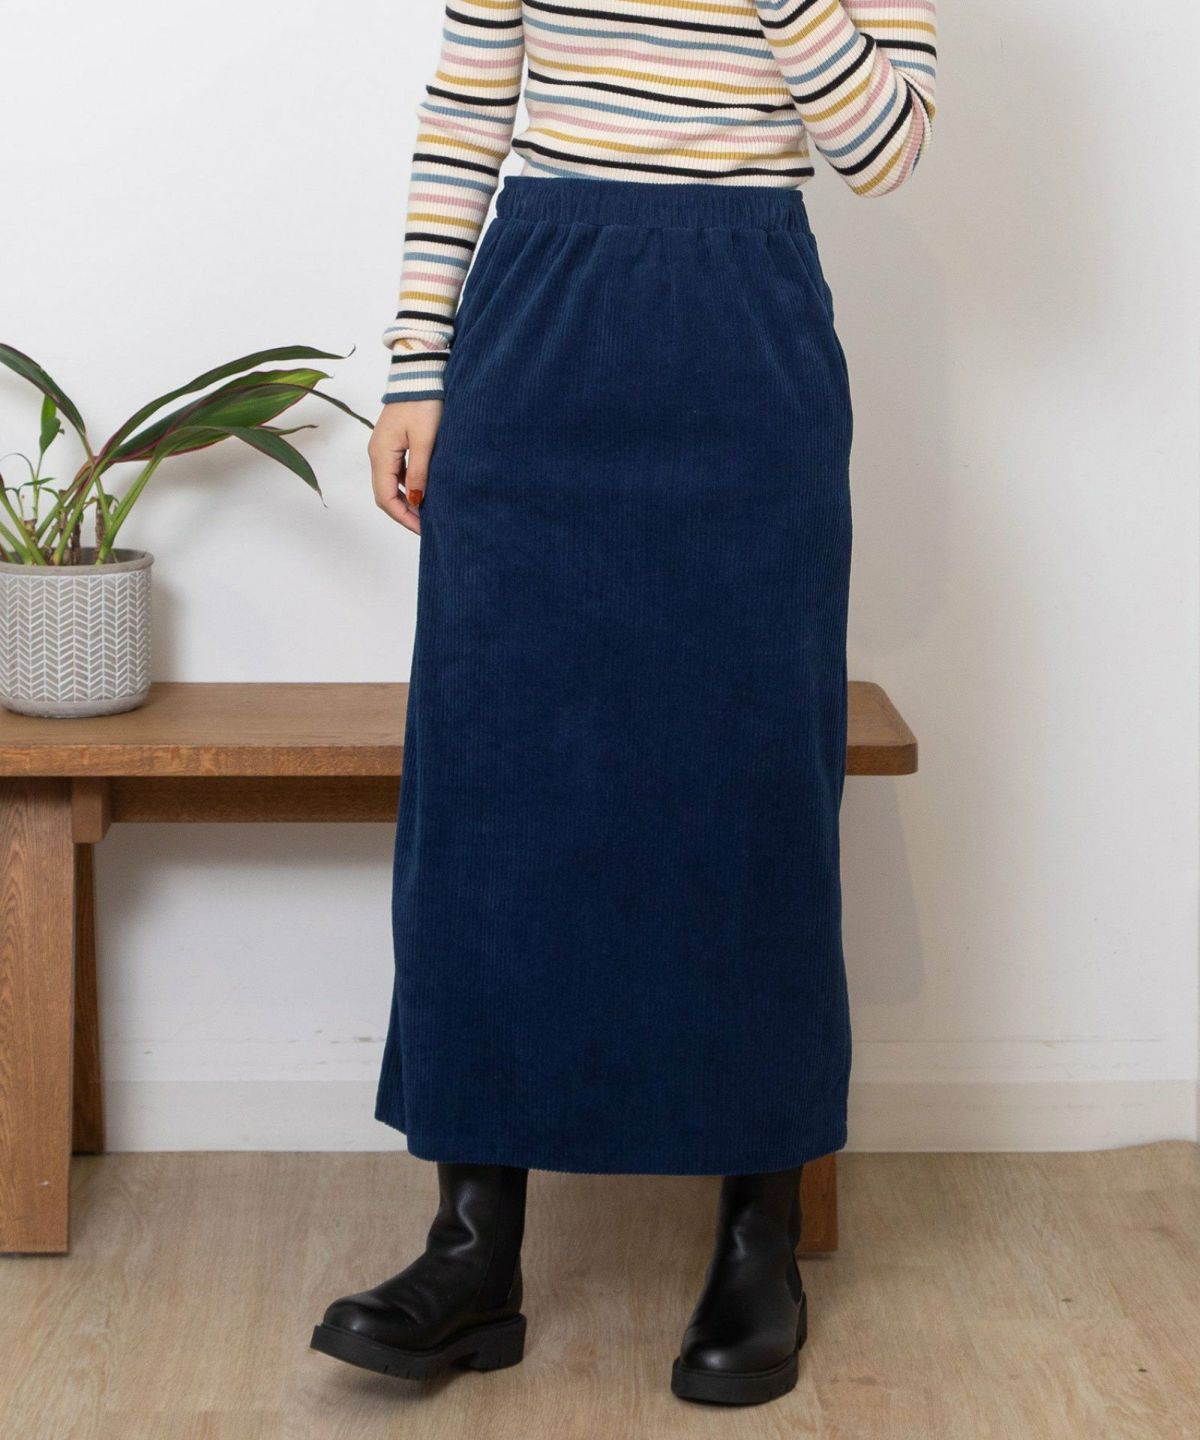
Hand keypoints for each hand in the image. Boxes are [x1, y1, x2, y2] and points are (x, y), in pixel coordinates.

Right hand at [369, 399, 442, 535]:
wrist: (419, 374)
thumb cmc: (423, 402)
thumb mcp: (425, 440)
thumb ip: (419, 471)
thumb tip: (415, 500)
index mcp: (380, 454)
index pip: (385, 497)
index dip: (403, 517)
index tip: (422, 529)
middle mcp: (377, 453)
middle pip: (384, 494)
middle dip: (404, 513)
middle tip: (426, 526)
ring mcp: (383, 448)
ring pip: (389, 484)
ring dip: (405, 500)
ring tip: (426, 512)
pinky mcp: (392, 442)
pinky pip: (395, 472)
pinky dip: (406, 486)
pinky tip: (422, 491)